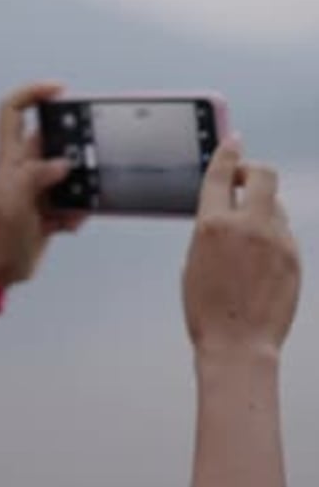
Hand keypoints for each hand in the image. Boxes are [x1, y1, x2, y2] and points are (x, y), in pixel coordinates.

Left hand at [0, 83, 85, 287]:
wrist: (3, 269)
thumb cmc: (0, 234)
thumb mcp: (14, 201)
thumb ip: (36, 175)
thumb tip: (63, 165)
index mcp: (10, 158)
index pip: (13, 110)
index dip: (33, 93)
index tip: (59, 91)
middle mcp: (25, 166)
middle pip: (55, 140)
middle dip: (74, 156)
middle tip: (81, 172)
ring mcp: (39, 185)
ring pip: (71, 172)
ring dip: (78, 191)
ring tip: (69, 210)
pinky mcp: (50, 204)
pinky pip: (74, 197)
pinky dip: (76, 210)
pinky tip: (64, 225)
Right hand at [183, 138, 300, 359]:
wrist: (239, 345)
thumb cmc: (208, 312)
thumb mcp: (193, 260)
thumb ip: (211, 229)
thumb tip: (227, 212)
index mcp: (213, 225)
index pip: (222, 173)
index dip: (227, 152)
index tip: (232, 142)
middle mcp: (247, 226)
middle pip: (263, 175)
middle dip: (254, 172)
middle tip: (245, 181)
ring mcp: (276, 241)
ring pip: (275, 206)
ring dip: (263, 209)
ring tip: (250, 236)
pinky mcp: (294, 257)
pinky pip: (285, 234)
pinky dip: (274, 237)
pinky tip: (262, 262)